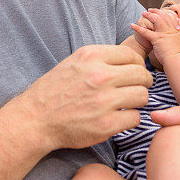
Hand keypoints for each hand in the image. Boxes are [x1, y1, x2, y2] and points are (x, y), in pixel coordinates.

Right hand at [11, 44, 152, 151]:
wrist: (36, 118)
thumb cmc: (56, 90)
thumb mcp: (74, 62)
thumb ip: (101, 59)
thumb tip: (132, 60)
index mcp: (91, 56)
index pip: (131, 55)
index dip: (136, 64)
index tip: (133, 72)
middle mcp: (99, 76)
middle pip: (141, 74)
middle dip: (143, 81)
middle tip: (136, 88)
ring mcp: (103, 101)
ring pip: (142, 96)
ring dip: (137, 100)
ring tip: (127, 103)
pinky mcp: (106, 124)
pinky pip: (135, 118)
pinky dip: (129, 118)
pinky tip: (118, 117)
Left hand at [131, 8, 179, 63]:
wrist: (179, 60)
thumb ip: (178, 42)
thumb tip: (178, 43)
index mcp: (176, 32)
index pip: (170, 19)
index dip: (165, 14)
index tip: (160, 12)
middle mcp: (170, 31)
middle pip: (164, 16)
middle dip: (156, 12)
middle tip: (149, 10)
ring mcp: (164, 34)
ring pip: (156, 20)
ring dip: (149, 15)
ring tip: (143, 13)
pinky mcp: (157, 39)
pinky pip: (145, 32)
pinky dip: (138, 28)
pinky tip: (132, 25)